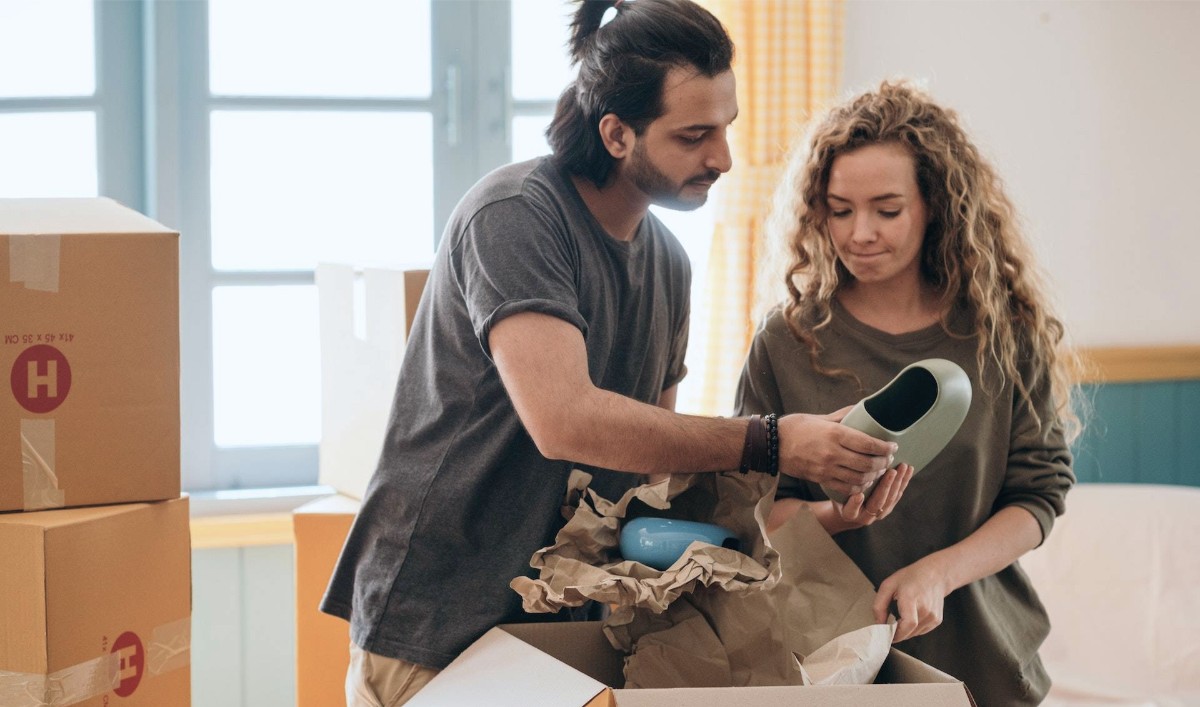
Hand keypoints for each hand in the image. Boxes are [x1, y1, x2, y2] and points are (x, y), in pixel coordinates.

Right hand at [777, 408, 895, 495]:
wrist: (771, 445)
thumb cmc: (796, 427)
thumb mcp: (820, 418)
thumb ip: (843, 416)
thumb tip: (863, 409)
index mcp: (835, 434)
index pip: (869, 444)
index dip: (885, 447)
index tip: (893, 447)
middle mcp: (832, 453)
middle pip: (867, 463)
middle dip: (883, 463)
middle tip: (888, 459)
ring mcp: (826, 468)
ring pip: (859, 478)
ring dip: (873, 476)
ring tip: (878, 470)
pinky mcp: (820, 479)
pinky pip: (846, 488)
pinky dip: (859, 487)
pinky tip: (863, 481)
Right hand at [834, 464, 912, 526]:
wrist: (850, 512)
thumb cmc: (840, 496)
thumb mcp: (835, 493)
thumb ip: (840, 486)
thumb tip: (842, 475)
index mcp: (849, 514)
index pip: (851, 510)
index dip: (855, 503)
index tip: (858, 494)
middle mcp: (865, 517)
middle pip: (877, 502)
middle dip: (886, 486)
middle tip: (892, 471)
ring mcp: (879, 514)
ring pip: (891, 499)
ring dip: (899, 482)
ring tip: (903, 467)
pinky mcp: (888, 508)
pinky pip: (898, 496)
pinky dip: (904, 482)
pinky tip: (908, 471)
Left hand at [872, 556, 949, 641]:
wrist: (935, 575)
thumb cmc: (911, 577)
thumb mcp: (888, 585)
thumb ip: (879, 605)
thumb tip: (879, 624)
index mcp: (911, 598)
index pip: (908, 624)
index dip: (897, 634)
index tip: (886, 635)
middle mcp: (925, 609)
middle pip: (909, 632)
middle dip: (896, 633)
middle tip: (889, 625)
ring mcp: (933, 616)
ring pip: (914, 634)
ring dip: (904, 631)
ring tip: (900, 616)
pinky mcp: (937, 621)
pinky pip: (921, 631)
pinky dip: (913, 629)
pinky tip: (911, 616)